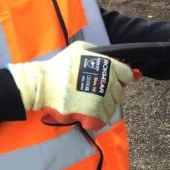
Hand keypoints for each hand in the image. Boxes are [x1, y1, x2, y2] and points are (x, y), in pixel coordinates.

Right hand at [7, 41, 133, 130]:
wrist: (42, 84)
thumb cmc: (60, 66)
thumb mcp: (81, 48)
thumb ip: (101, 53)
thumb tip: (120, 61)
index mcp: (106, 65)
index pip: (127, 75)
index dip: (119, 78)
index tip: (109, 81)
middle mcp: (106, 81)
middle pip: (120, 93)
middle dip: (109, 93)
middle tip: (91, 91)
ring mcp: (100, 99)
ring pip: (112, 108)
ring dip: (101, 107)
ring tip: (84, 100)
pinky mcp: (92, 114)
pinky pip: (103, 120)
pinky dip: (95, 119)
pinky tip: (83, 111)